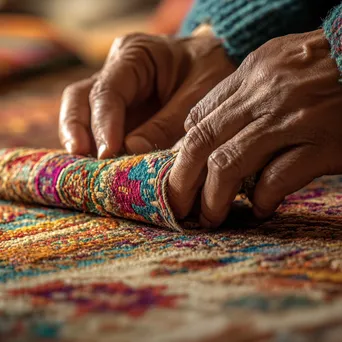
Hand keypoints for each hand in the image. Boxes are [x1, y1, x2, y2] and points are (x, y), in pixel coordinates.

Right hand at [59, 31, 234, 157]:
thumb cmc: (210, 71)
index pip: (108, 90)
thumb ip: (166, 123)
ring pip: (82, 113)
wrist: (215, 63)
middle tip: (81, 161)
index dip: (104, 123)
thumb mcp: (198, 94)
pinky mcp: (120, 112)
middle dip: (77, 131)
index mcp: (135, 55)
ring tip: (85, 171)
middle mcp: (116, 72)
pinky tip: (98, 168)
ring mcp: (115, 92)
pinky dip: (96, 148)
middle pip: (80, 98)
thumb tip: (131, 150)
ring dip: (81, 142)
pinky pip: (99, 129)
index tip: (108, 152)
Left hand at [169, 29, 341, 227]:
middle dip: (181, 180)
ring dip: (213, 198)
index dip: (182, 151)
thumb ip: (240, 92)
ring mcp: (293, 119)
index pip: (199, 117)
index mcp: (253, 73)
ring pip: (228, 164)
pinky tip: (259, 209)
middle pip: (202, 142)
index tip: (181, 173)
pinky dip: (261, 200)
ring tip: (210, 216)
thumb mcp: (278, 64)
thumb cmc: (326, 66)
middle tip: (177, 205)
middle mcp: (266, 94)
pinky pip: (277, 179)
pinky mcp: (323, 143)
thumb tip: (200, 127)